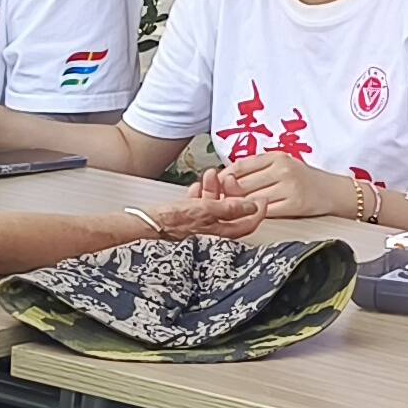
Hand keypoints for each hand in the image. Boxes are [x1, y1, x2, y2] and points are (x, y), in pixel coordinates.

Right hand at [144, 174, 264, 244]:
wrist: (145, 222)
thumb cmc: (172, 220)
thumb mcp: (205, 210)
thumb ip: (230, 208)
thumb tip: (253, 206)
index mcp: (220, 233)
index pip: (248, 224)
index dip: (257, 211)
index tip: (262, 196)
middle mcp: (213, 231)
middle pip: (230, 211)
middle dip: (230, 191)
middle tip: (228, 177)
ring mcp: (200, 225)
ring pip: (214, 205)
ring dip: (214, 188)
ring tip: (209, 174)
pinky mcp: (187, 219)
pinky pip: (200, 204)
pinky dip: (201, 194)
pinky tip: (197, 185)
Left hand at [225, 149, 370, 224]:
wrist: (334, 191)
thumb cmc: (304, 179)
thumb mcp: (282, 164)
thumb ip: (258, 169)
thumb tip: (225, 178)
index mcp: (276, 157)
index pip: (240, 166)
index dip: (223, 177)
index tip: (216, 186)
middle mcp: (283, 169)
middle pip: (242, 184)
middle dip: (228, 195)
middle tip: (220, 201)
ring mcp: (289, 187)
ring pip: (250, 200)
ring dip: (239, 207)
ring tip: (235, 210)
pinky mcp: (295, 205)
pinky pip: (265, 212)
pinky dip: (255, 215)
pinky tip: (252, 215)